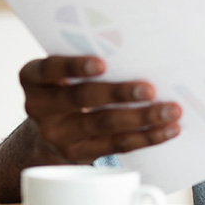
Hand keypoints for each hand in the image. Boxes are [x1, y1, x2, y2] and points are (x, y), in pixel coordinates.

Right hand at [20, 55, 181, 163]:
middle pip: (83, 98)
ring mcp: (59, 135)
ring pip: (104, 125)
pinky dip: (147, 136)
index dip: (74, 66)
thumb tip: (140, 50)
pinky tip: (168, 129)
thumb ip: (85, 62)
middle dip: (119, 93)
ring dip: (142, 117)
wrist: (45, 135)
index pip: (51, 69)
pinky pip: (117, 145)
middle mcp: (40, 107)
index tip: (102, 64)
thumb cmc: (65, 87)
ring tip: (171, 110)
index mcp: (34, 78)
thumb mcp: (61, 73)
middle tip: (149, 89)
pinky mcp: (80, 154)